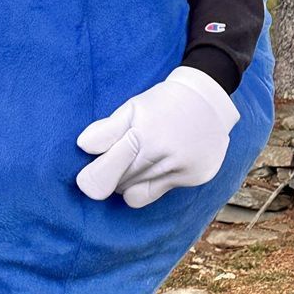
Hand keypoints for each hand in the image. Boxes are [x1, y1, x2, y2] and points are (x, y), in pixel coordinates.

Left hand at [75, 67, 240, 208]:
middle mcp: (164, 153)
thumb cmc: (162, 104)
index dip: (92, 178)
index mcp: (143, 133)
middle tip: (116, 160)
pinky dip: (149, 185)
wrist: (208, 99)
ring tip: (138, 159)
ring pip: (137, 192)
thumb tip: (84, 146)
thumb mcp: (131, 108)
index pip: (107, 169)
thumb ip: (106, 130)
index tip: (84, 181)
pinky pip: (157, 194)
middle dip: (112, 176)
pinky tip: (157, 166)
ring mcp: (183, 167)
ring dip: (129, 182)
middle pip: (121, 183)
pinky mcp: (196, 176)